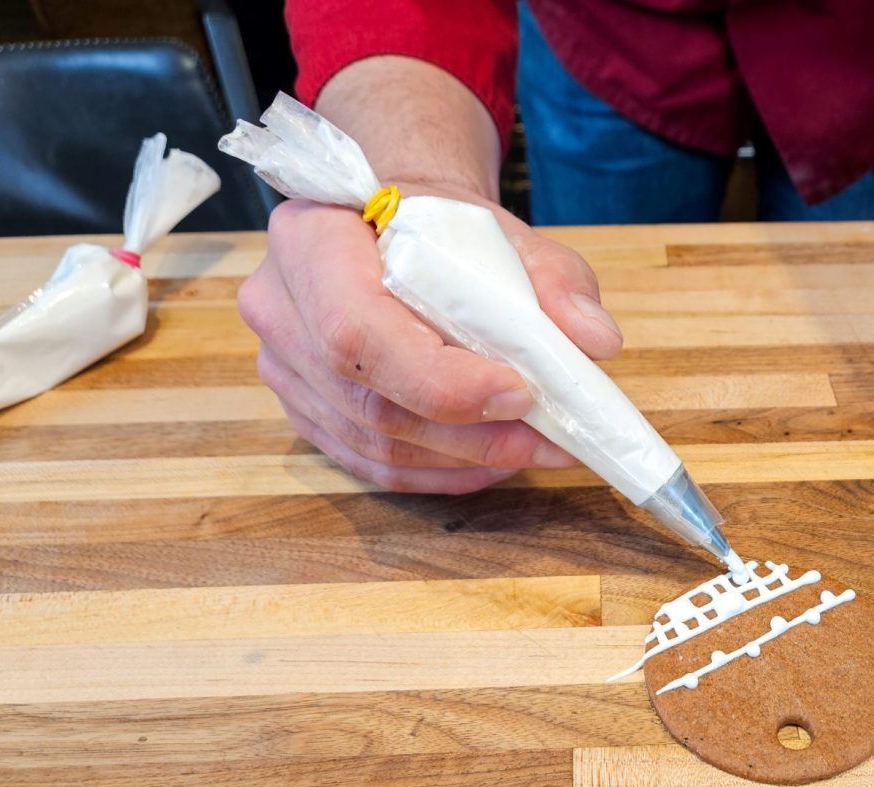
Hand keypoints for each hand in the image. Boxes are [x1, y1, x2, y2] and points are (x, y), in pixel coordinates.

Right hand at [237, 186, 623, 493]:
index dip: (438, 378)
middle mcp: (278, 307)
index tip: (520, 391)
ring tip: (534, 448)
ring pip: (371, 442)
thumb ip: (554, 278)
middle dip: (468, 433)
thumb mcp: (502, 231)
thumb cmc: (437, 226)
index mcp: (310, 239)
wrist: (388, 229)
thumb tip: (595, 340)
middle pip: (368, 400)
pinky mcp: (303, 411)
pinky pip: (368, 462)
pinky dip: (438, 472)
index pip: (357, 329)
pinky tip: (491, 462)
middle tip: (549, 438)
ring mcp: (282, 367)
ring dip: (462, 459)